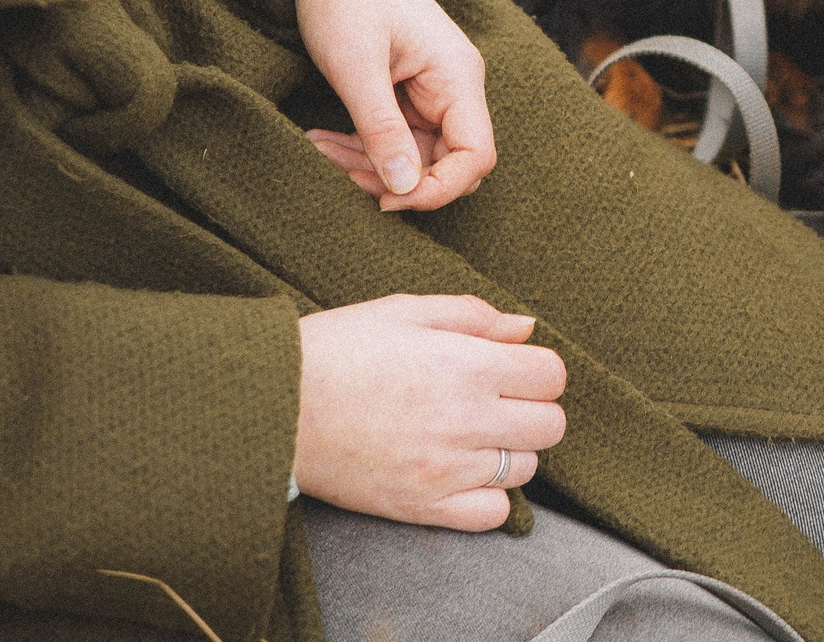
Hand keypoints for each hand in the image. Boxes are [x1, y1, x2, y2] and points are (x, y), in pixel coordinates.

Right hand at [294, 294, 566, 528]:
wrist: (272, 405)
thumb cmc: (335, 350)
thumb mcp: (403, 311)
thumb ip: (472, 315)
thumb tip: (524, 328)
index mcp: (468, 365)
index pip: (552, 375)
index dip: (536, 369)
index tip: (512, 369)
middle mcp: (467, 419)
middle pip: (550, 425)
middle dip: (531, 408)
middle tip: (496, 401)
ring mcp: (447, 468)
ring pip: (525, 468)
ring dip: (510, 450)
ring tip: (472, 435)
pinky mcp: (423, 506)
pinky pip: (492, 513)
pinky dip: (488, 496)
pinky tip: (463, 473)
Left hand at [295, 0, 494, 209]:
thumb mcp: (357, 66)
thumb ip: (382, 129)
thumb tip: (404, 189)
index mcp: (457, 77)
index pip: (476, 156)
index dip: (438, 189)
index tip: (387, 199)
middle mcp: (455, 87)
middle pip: (447, 162)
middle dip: (397, 181)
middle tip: (341, 173)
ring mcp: (433, 90)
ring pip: (415, 155)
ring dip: (369, 163)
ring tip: (319, 150)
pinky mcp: (409, 91)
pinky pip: (396, 137)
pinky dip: (362, 146)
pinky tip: (323, 140)